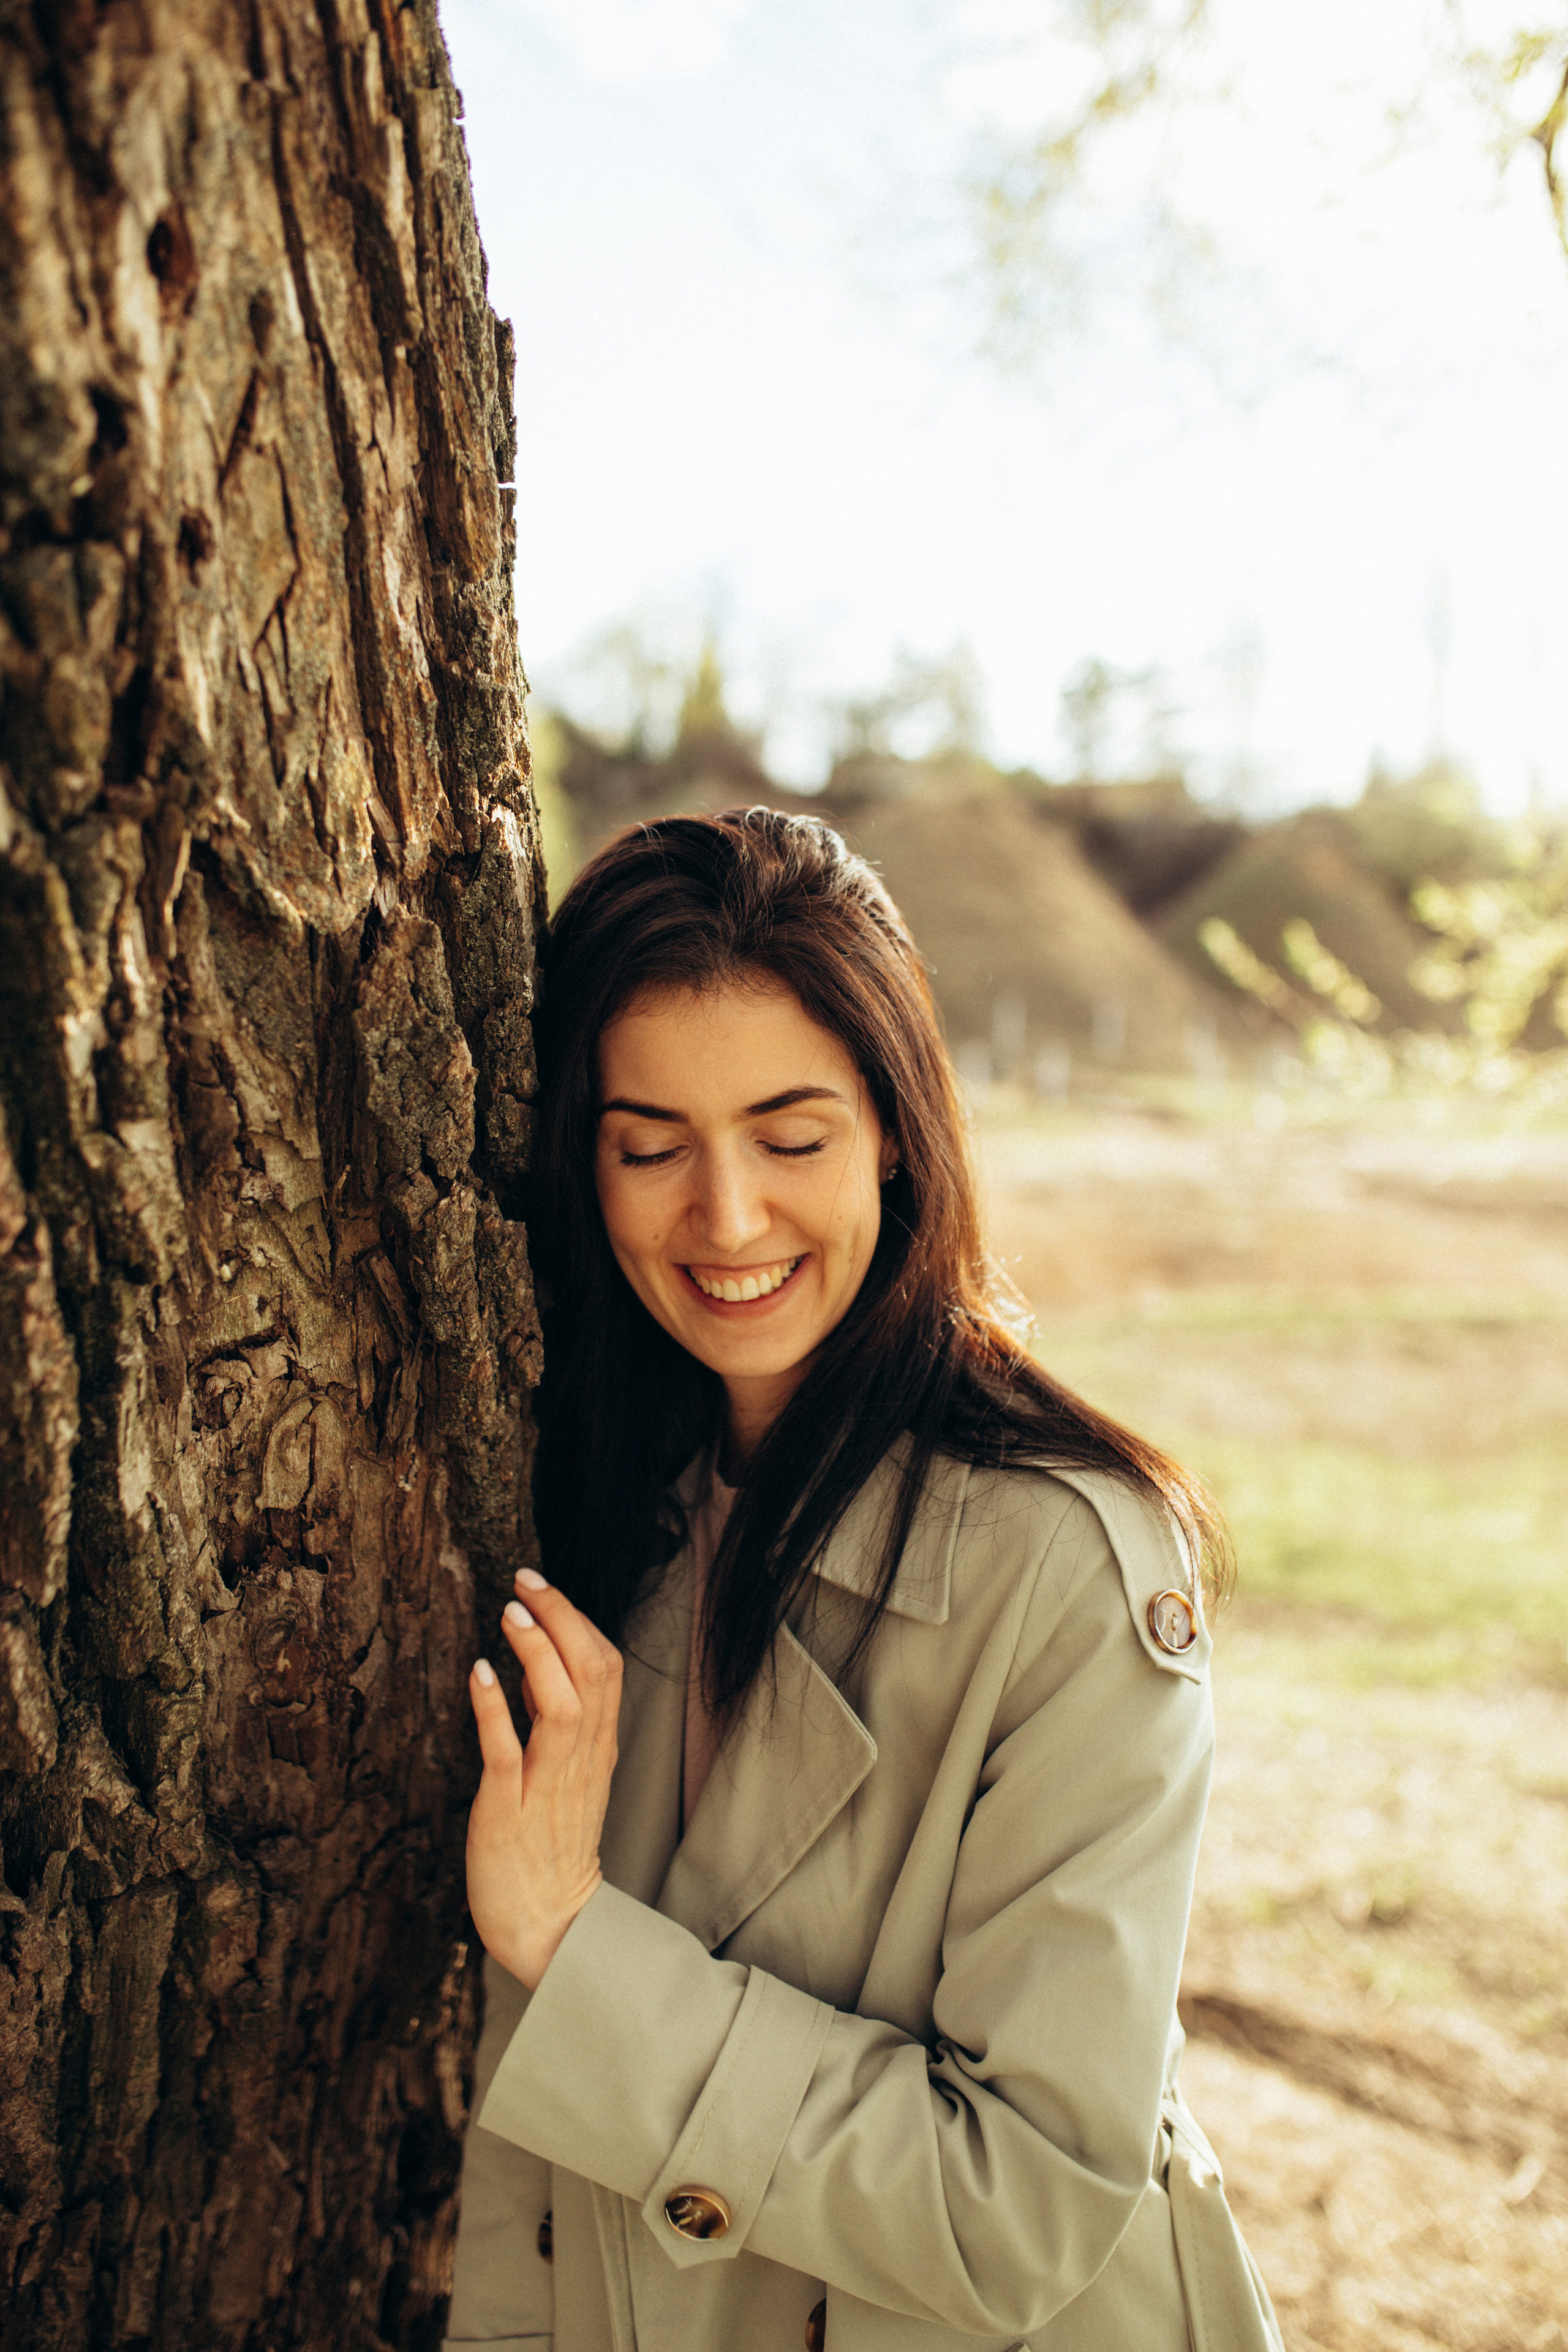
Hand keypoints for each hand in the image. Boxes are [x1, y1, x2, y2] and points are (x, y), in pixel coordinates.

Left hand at [466, 1569, 622, 1989]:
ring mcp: (548, 1785)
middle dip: (559, 1617)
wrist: (550, 1925)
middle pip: (591, 1673)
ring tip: (509, 1612)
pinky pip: (508, 1752)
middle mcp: (582, 1760)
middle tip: (525, 1579)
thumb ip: (556, 1722)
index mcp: (597, 1749)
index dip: (576, 1619)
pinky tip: (480, 1671)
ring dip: (536, 1652)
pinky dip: (495, 1708)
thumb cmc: (550, 1847)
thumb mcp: (566, 1776)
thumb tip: (534, 1664)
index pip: (605, 1668)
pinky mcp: (511, 1811)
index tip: (540, 1586)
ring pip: (560, 1704)